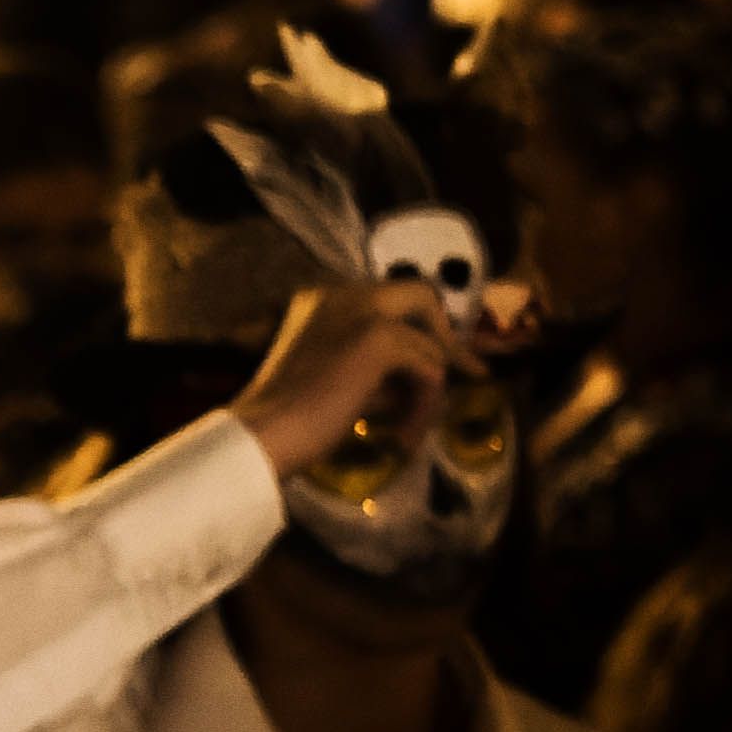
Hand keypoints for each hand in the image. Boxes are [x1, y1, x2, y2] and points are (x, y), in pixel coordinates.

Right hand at [228, 279, 455, 482]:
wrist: (263, 435)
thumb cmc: (290, 418)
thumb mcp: (340, 377)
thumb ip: (378, 365)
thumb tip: (432, 372)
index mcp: (325, 299)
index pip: (395, 298)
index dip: (426, 327)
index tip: (450, 359)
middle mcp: (345, 293)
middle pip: (422, 295)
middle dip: (446, 338)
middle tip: (469, 373)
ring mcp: (363, 311)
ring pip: (429, 346)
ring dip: (429, 394)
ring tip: (409, 432)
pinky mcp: (380, 339)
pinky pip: (429, 372)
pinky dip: (423, 408)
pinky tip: (403, 437)